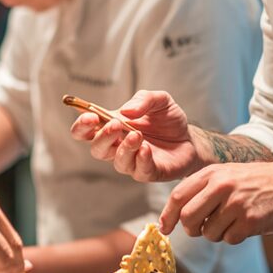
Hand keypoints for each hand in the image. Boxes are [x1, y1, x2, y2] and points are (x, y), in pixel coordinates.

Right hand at [69, 90, 202, 180]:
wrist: (191, 138)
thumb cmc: (169, 120)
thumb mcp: (160, 100)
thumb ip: (143, 99)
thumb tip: (126, 111)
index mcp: (112, 127)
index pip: (85, 130)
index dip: (82, 125)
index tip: (90, 116)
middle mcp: (117, 146)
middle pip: (96, 148)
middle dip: (102, 137)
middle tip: (115, 125)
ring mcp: (132, 161)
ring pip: (117, 161)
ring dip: (124, 148)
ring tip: (137, 135)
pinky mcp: (148, 172)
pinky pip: (138, 170)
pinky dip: (141, 159)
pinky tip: (146, 148)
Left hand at [160, 161, 272, 243]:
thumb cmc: (250, 181)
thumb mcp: (223, 174)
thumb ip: (198, 190)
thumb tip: (171, 217)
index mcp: (210, 173)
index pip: (178, 197)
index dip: (167, 216)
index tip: (164, 228)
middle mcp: (221, 186)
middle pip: (188, 218)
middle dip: (191, 229)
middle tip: (200, 228)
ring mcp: (236, 204)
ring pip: (208, 233)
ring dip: (215, 234)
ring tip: (229, 221)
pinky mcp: (250, 220)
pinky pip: (229, 239)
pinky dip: (233, 237)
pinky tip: (243, 224)